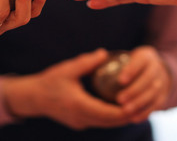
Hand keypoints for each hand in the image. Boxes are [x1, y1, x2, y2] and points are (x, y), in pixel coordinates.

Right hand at [3, 49, 130, 129]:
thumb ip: (87, 62)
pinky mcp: (79, 122)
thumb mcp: (67, 69)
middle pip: (110, 122)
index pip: (107, 113)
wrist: (33, 98)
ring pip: (106, 124)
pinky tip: (120, 106)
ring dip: (120, 117)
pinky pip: (100, 122)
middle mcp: (81, 117)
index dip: (124, 111)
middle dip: (128, 115)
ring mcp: (80, 123)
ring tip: (137, 106)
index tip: (138, 102)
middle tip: (144, 104)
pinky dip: (111, 116)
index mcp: (78, 105)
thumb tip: (105, 53)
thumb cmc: (49, 81)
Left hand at [116, 46, 171, 122]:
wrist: (155, 72)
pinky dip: (145, 112)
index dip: (132, 70)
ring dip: (140, 103)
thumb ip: (111, 59)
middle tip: (119, 99)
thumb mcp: (125, 56)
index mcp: (146, 56)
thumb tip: (99, 55)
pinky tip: (133, 119)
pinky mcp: (163, 96)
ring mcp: (162, 82)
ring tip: (125, 111)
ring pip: (154, 93)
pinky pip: (157, 105)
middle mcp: (156, 67)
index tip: (120, 81)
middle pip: (149, 78)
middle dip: (135, 90)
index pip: (141, 61)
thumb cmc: (131, 64)